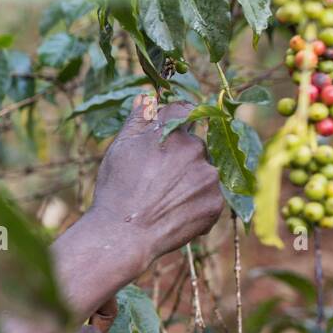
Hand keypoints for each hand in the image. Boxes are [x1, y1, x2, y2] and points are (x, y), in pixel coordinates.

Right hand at [87, 95, 223, 265]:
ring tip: (164, 199)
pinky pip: (208, 198)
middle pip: (194, 145)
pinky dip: (195, 204)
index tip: (165, 137)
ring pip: (203, 172)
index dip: (173, 122)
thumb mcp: (120, 148)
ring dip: (189, 181)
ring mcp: (208, 178)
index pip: (182, 111)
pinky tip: (173, 213)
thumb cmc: (116, 189)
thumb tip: (147, 97)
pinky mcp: (215, 204)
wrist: (124, 234)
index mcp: (172, 130)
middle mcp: (195, 149)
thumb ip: (138, 119)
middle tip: (156, 178)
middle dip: (179, 157)